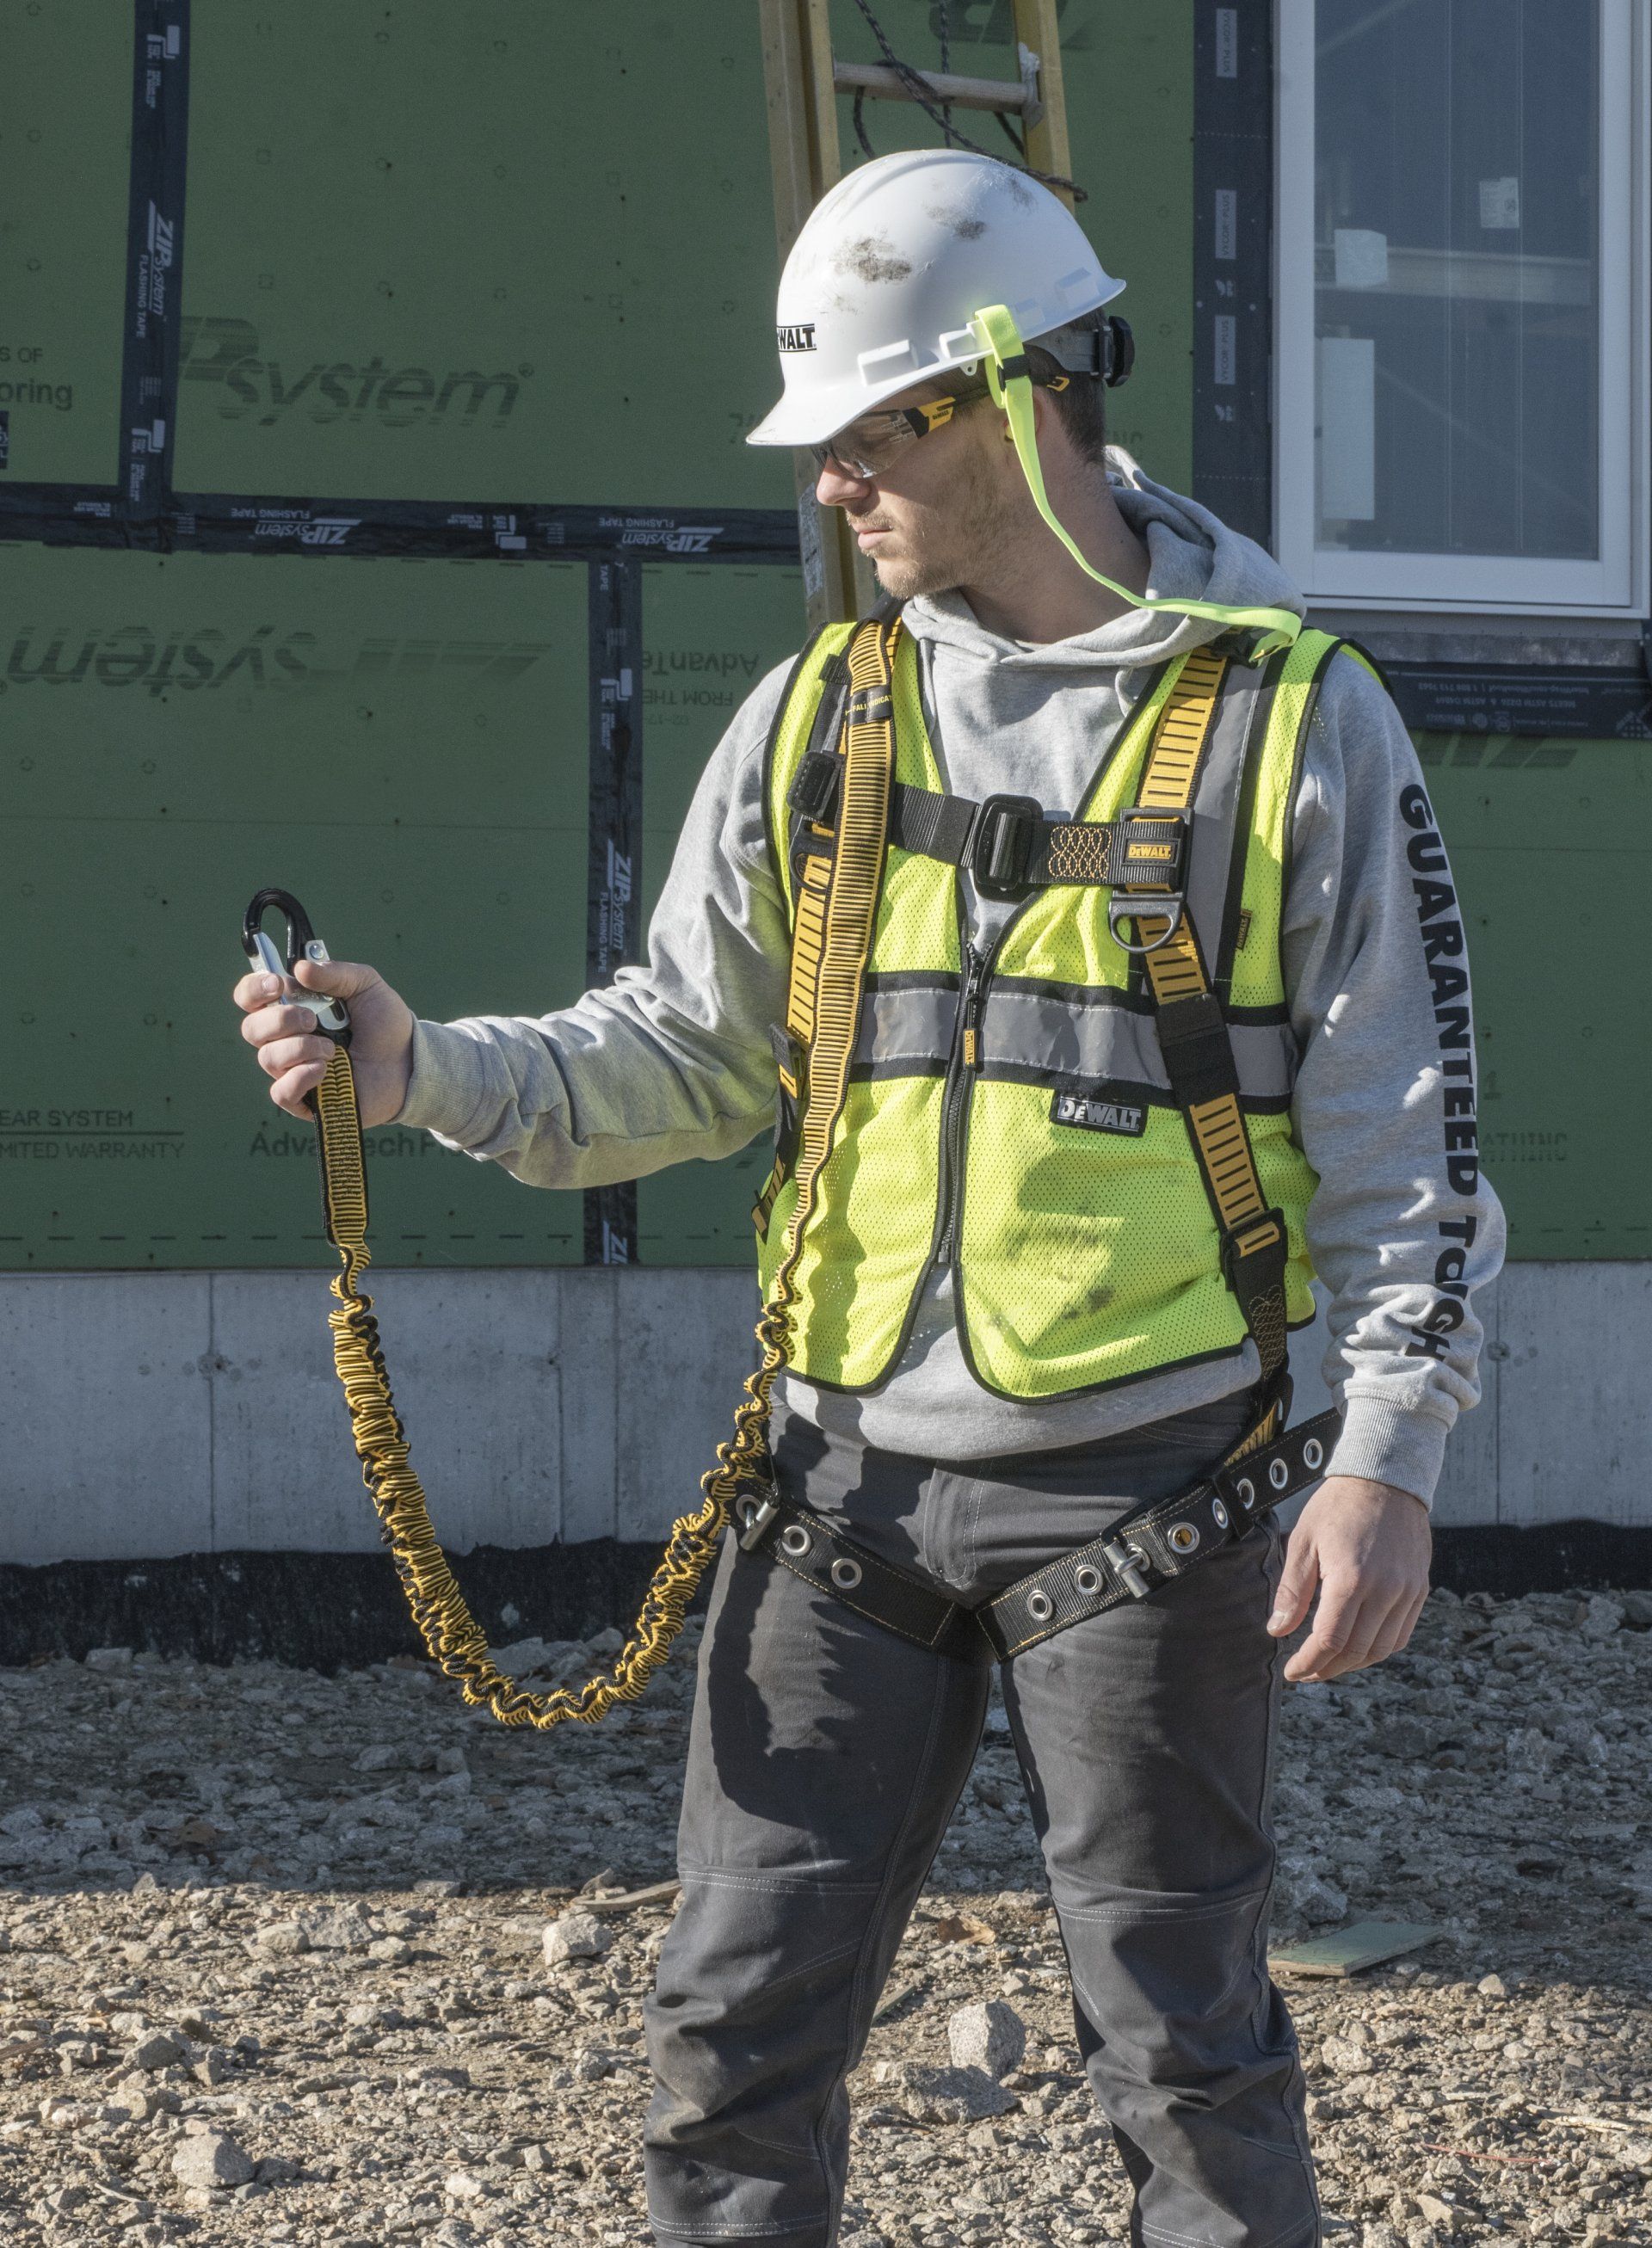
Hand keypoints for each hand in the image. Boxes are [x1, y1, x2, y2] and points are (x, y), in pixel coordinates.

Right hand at [232, 954, 414, 1126]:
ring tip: (332, 1049)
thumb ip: (335, 973)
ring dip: (300, 1048)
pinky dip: (300, 1077)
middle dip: (280, 1019)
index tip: (278, 984)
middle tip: (312, 1019)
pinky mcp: (305, 1099)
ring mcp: (293, 1069)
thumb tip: (299, 968)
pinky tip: (324, 1069)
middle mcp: (287, 1038)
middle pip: (252, 1028)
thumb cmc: (385, 1025)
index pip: (251, 998)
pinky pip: (281, 1092)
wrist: (410, 1062)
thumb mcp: (366, 985)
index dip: (253, 989)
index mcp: (294, 1007)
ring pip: (267, 1058)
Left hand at [1266, 1476, 1430, 1682]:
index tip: (1292, 1672)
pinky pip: (1401, 1634)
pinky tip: (1358, 1648)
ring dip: (1353, 1664)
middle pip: (1356, 1651)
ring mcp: (1407, 1591)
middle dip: (1327, 1669)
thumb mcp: (1303, 1542)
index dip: (1309, 1663)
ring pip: (1381, 1648)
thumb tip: (1277, 1632)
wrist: (1385, 1479)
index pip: (1330, 1640)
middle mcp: (1385, 1590)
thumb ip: (1291, 1591)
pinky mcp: (1420, 1589)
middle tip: (1305, 1672)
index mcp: (1351, 1578)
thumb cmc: (1337, 1507)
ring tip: (1328, 1663)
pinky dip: (1378, 1649)